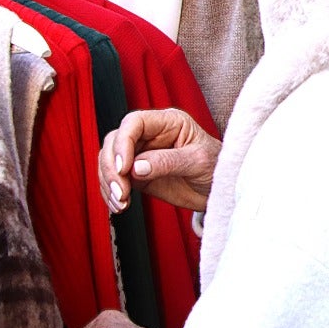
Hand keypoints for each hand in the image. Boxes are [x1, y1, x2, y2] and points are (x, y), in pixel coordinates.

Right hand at [100, 108, 220, 213]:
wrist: (220, 190)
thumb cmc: (216, 167)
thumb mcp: (198, 162)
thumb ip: (168, 162)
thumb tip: (136, 168)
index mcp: (168, 122)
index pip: (134, 123)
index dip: (123, 143)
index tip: (124, 168)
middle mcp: (150, 134)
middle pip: (114, 141)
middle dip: (111, 167)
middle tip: (120, 191)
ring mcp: (141, 154)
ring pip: (109, 160)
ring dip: (108, 182)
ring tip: (120, 202)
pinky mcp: (137, 174)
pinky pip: (114, 179)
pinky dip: (110, 192)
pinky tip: (119, 205)